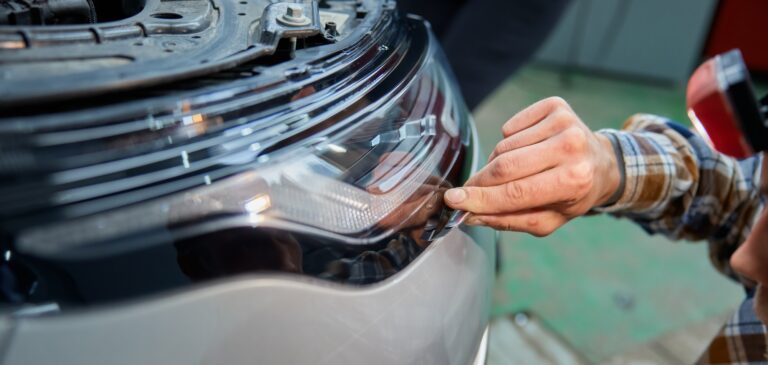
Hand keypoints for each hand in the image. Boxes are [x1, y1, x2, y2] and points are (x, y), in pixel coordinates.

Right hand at [444, 97, 619, 235]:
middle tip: (468, 191)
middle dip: (480, 182)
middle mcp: (571, 147)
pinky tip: (527, 150)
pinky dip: (509, 142)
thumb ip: (510, 220)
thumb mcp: (548, 220)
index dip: (480, 198)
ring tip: (516, 172)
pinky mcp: (555, 106)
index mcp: (574, 180)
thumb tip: (472, 214)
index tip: (453, 201)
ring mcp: (563, 122)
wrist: (603, 163)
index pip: (515, 192)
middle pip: (505, 166)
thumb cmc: (573, 195)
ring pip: (504, 146)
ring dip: (498, 163)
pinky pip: (510, 128)